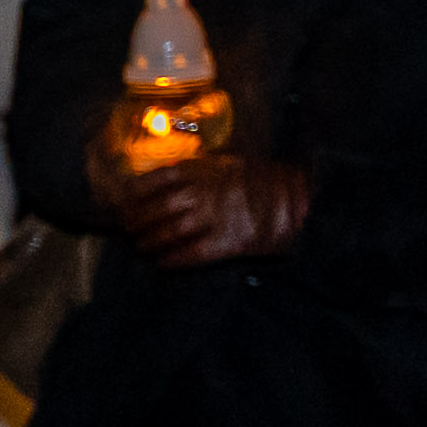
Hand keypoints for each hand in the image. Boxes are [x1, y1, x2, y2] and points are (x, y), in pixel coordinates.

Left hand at [115, 150, 307, 270]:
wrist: (303, 198)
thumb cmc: (264, 180)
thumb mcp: (229, 163)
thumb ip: (199, 171)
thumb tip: (162, 184)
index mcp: (203, 170)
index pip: (153, 181)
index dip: (132, 197)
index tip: (123, 205)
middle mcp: (204, 192)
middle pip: (155, 210)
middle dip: (136, 223)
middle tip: (129, 231)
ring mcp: (216, 217)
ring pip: (168, 233)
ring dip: (149, 243)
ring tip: (142, 248)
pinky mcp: (229, 242)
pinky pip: (190, 254)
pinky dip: (171, 260)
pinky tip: (162, 264)